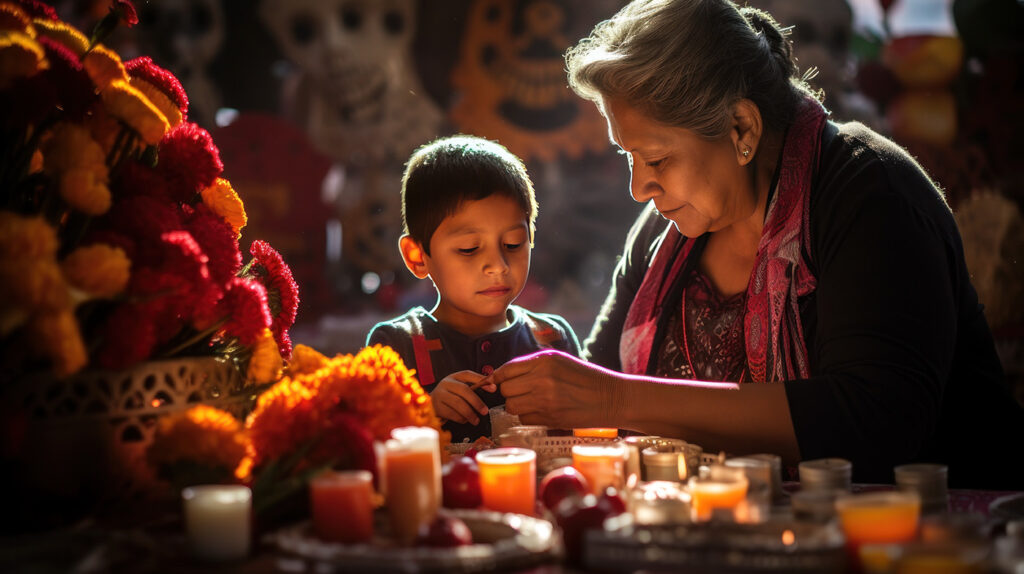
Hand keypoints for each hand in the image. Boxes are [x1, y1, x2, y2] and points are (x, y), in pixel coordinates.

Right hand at [430, 370, 496, 424]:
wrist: (430, 405)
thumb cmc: (449, 397)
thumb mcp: (459, 389)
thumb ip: (473, 386)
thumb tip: (492, 385)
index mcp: (453, 377)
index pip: (468, 374)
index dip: (481, 380)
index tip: (493, 388)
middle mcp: (445, 383)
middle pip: (464, 390)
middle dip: (476, 401)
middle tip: (484, 411)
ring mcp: (439, 395)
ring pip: (458, 403)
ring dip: (470, 413)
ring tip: (476, 420)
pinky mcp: (436, 407)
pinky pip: (452, 414)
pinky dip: (461, 419)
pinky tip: (465, 420)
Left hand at [491, 350, 615, 427]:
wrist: (611, 397)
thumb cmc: (584, 377)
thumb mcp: (559, 361)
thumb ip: (532, 365)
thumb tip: (501, 375)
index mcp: (544, 360)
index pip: (506, 369)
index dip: (496, 377)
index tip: (495, 382)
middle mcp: (542, 378)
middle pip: (505, 389)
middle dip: (509, 392)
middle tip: (521, 392)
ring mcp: (545, 399)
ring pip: (511, 406)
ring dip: (517, 406)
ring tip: (532, 402)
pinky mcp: (550, 418)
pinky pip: (525, 419)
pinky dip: (529, 417)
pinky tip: (544, 411)